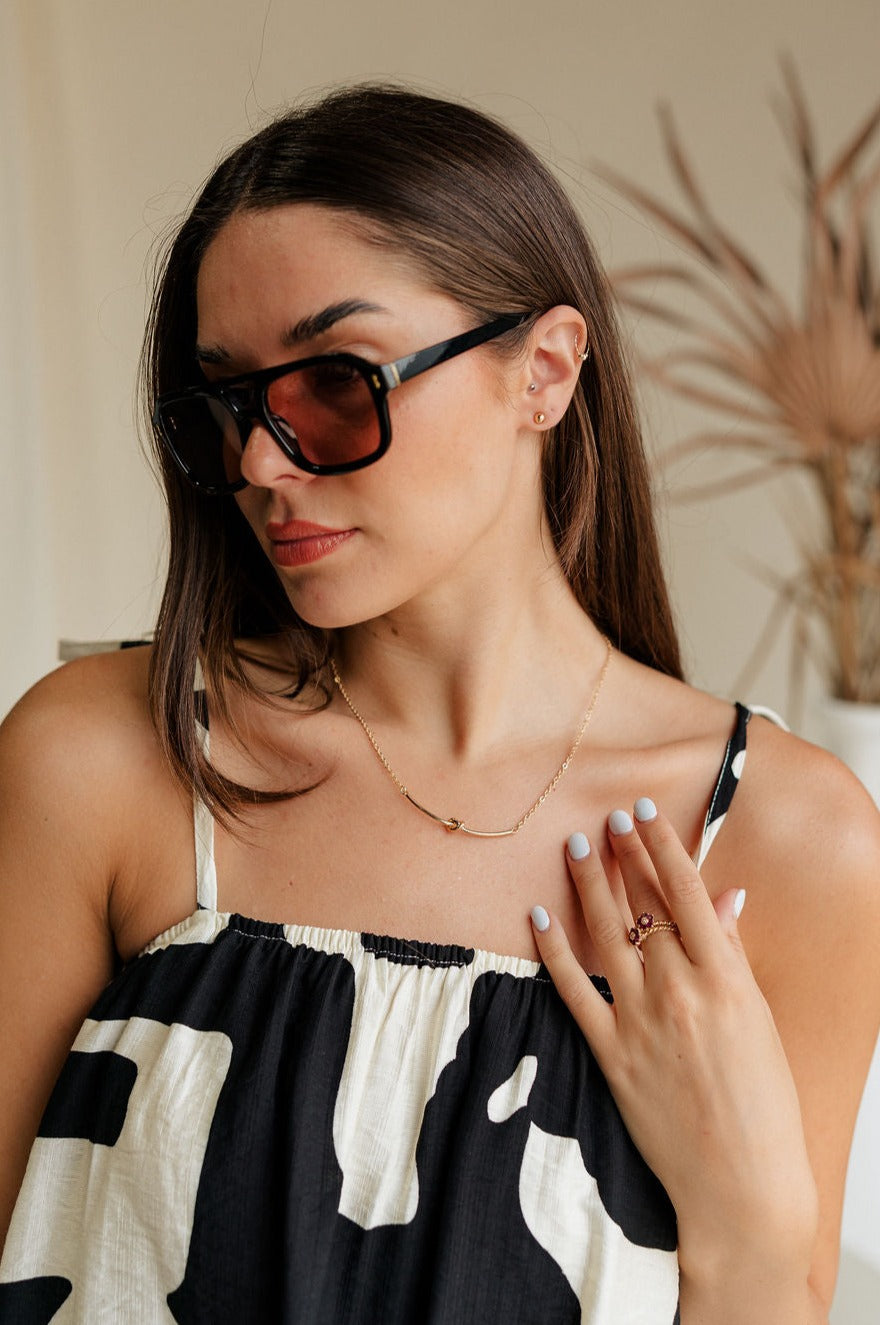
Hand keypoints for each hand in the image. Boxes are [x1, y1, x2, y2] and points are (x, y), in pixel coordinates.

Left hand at [530, 798, 818, 1277]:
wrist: (741, 1184)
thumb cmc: (764, 1105)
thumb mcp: (760, 1020)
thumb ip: (733, 955)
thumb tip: (725, 897)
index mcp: (726, 980)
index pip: (687, 893)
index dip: (662, 845)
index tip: (644, 811)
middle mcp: (680, 992)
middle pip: (643, 905)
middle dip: (622, 854)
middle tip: (604, 816)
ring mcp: (640, 1021)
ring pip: (605, 935)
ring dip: (586, 885)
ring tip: (573, 847)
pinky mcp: (609, 1053)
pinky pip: (573, 989)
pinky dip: (552, 950)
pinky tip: (537, 917)